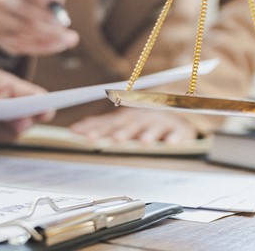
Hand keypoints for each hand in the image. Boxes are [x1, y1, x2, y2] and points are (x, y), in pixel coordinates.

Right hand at [0, 0, 78, 55]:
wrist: (17, 15)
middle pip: (23, 8)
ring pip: (24, 28)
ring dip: (49, 34)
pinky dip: (44, 46)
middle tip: (64, 22)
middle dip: (46, 16)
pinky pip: (23, 44)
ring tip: (69, 37)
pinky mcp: (2, 37)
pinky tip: (60, 44)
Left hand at [69, 108, 199, 144]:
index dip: (95, 129)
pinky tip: (170, 143)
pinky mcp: (178, 129)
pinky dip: (175, 138)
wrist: (176, 110)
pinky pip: (177, 133)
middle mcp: (140, 119)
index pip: (107, 124)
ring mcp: (159, 123)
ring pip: (153, 128)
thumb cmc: (143, 118)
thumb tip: (76, 128)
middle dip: (121, 133)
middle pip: (129, 126)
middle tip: (112, 140)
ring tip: (143, 142)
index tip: (80, 135)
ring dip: (148, 134)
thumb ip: (101, 125)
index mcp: (125, 118)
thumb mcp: (121, 120)